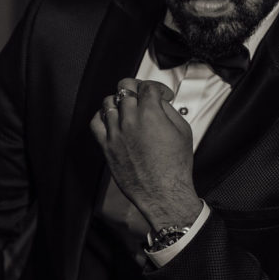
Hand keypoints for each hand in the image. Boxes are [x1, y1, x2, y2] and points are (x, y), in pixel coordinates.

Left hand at [89, 78, 202, 228]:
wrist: (163, 193)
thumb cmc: (175, 167)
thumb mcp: (183, 132)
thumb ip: (169, 111)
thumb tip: (160, 102)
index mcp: (151, 114)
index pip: (147, 86)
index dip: (157, 88)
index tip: (160, 95)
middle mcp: (130, 121)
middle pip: (125, 89)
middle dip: (136, 89)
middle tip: (142, 96)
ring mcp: (116, 133)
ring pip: (108, 102)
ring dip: (119, 101)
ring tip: (126, 107)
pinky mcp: (106, 147)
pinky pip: (95, 123)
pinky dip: (101, 116)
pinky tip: (110, 118)